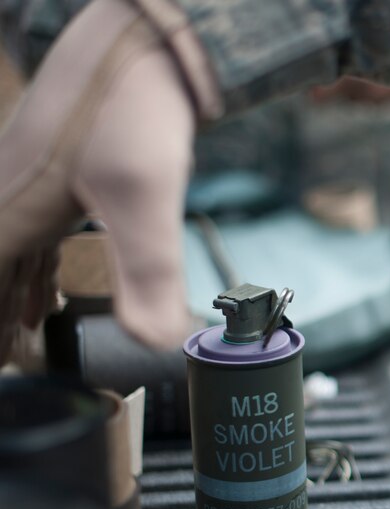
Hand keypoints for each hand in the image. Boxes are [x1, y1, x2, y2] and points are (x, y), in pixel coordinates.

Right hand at [0, 0, 194, 362]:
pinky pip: (26, 237)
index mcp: (5, 213)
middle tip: (19, 367)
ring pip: (5, 259)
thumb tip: (155, 343)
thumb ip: (148, 272)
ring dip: (11, 303)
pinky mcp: (55, 175)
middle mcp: (3, 200)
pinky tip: (45, 289)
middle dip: (0, 325)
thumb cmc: (133, 106)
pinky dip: (30, 273)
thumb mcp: (145, 194)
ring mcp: (25, 185)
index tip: (7, 370)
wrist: (144, 38)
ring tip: (26, 342)